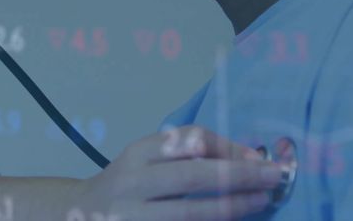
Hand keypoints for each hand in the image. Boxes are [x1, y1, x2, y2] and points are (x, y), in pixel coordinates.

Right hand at [68, 126, 281, 219]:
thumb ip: (185, 156)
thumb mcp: (145, 160)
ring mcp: (131, 216)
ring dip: (232, 206)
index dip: (229, 148)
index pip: (189, 140)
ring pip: (189, 212)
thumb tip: (248, 158)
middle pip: (193, 175)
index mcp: (138, 153)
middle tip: (275, 176)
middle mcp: (132, 182)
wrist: (78, 216)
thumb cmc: (126, 186)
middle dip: (239, 175)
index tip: (259, 158)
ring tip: (262, 201)